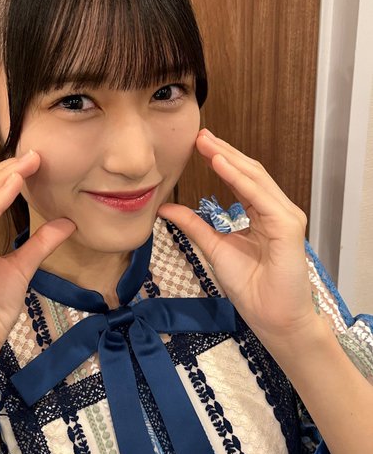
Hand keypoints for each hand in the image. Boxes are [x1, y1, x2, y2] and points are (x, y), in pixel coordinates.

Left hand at [156, 129, 314, 346]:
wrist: (273, 319)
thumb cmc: (251, 287)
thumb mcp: (214, 248)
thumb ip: (194, 225)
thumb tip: (165, 208)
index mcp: (262, 214)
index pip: (241, 179)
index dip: (220, 159)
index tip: (198, 144)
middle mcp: (276, 210)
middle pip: (249, 172)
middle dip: (223, 152)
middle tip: (199, 134)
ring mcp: (285, 217)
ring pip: (255, 179)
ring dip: (229, 158)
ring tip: (206, 143)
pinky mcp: (288, 227)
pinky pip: (261, 198)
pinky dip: (240, 180)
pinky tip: (221, 164)